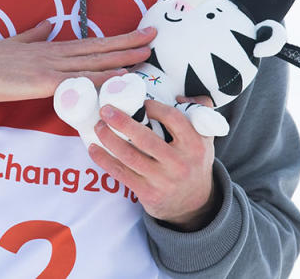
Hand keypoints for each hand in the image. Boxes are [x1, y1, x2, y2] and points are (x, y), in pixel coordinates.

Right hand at [0, 21, 156, 101]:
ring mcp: (52, 66)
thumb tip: (49, 23)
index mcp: (51, 47)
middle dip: (128, 42)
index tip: (136, 34)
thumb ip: (33, 35)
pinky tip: (120, 76)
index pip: (90, 43)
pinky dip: (103, 78)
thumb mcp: (13, 43)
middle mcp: (56, 53)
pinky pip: (81, 80)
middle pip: (100, 47)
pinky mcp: (45, 82)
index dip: (115, 39)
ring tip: (147, 53)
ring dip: (123, 57)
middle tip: (154, 35)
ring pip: (95, 61)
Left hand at [89, 98, 217, 230]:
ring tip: (98, 126)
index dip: (154, 107)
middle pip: (146, 138)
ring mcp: (163, 180)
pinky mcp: (148, 193)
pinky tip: (94, 148)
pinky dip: (104, 160)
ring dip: (109, 139)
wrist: (194, 203)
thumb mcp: (206, 137)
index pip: (173, 119)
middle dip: (122, 122)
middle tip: (105, 110)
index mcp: (195, 145)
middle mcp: (180, 163)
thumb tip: (178, 95)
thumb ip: (200, 111)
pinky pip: (121, 174)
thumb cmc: (193, 161)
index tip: (140, 101)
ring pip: (130, 156)